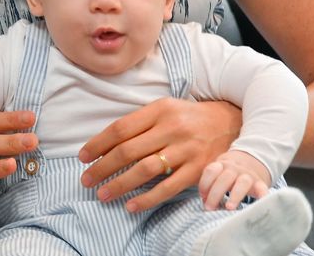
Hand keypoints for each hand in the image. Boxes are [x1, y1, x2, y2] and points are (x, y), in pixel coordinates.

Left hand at [78, 98, 238, 211]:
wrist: (231, 122)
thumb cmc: (189, 117)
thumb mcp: (165, 109)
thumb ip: (140, 123)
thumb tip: (106, 143)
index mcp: (160, 110)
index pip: (121, 128)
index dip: (98, 144)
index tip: (83, 157)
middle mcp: (172, 128)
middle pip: (128, 150)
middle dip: (102, 167)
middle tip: (86, 180)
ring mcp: (186, 150)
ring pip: (145, 170)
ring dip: (120, 184)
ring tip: (102, 194)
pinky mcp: (198, 169)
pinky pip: (168, 187)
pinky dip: (147, 198)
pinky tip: (131, 205)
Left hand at [198, 150, 270, 210]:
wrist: (252, 160)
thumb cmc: (229, 174)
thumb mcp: (219, 173)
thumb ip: (211, 186)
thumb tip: (206, 204)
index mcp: (222, 165)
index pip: (211, 171)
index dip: (205, 183)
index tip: (202, 196)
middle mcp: (235, 169)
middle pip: (225, 178)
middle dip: (215, 194)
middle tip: (210, 208)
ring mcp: (248, 175)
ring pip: (242, 182)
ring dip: (235, 195)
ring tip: (229, 207)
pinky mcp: (260, 183)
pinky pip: (262, 188)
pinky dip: (262, 196)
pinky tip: (260, 203)